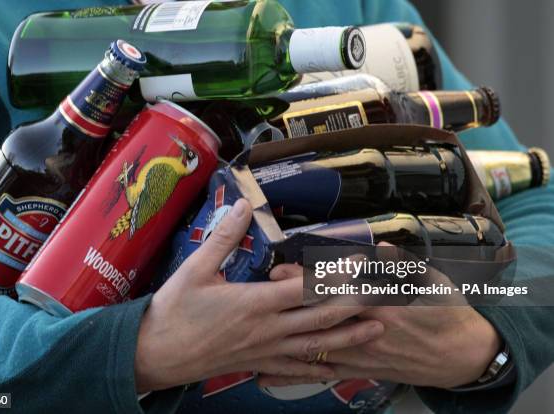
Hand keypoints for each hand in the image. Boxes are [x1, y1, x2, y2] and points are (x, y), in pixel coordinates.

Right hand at [134, 199, 383, 391]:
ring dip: (349, 338)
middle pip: (320, 317)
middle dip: (355, 305)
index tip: (361, 263)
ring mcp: (265, 350)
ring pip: (315, 346)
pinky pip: (296, 369)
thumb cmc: (174, 310)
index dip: (336, 275)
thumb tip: (243, 206)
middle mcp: (267, 328)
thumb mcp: (195, 268)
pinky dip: (320, 367)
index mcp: (254, 302)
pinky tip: (338, 367)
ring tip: (377, 329)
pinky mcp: (259, 363)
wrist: (156, 353)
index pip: (305, 287)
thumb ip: (224, 238)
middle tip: (384, 295)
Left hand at [258, 246, 500, 388]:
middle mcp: (367, 331)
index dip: (305, 279)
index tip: (281, 270)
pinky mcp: (361, 370)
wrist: (461, 355)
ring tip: (257, 329)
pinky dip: (296, 375)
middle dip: (287, 304)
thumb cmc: (447, 313)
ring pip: (316, 345)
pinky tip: (269, 376)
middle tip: (259, 292)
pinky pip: (324, 374)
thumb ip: (402, 265)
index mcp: (383, 304)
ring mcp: (362, 355)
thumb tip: (383, 249)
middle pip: (319, 315)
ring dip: (285, 337)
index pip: (336, 289)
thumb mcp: (430, 281)